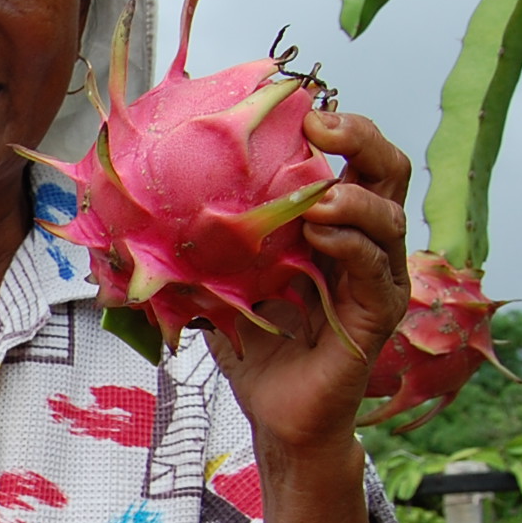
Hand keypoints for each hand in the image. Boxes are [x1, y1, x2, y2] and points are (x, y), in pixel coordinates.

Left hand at [212, 110, 411, 457]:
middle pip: (386, 172)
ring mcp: (379, 279)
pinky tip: (321, 235)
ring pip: (389, 218)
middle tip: (321, 126)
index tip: (298, 107)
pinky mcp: (378, 317)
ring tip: (317, 195)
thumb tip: (132, 206)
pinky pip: (376, 271)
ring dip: (352, 198)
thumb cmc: (252, 346)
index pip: (352, 159)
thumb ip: (199, 241)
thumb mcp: (219, 279)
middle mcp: (367, 244)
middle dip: (361, 139)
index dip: (336, 128)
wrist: (275, 415)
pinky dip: (351, 246)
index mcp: (335, 224)